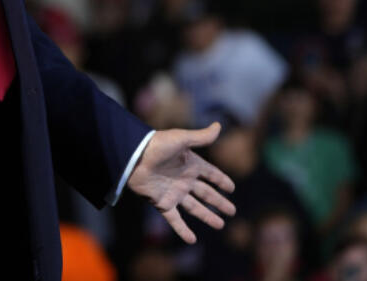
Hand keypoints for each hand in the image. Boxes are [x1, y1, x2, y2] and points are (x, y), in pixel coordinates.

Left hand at [126, 122, 236, 243]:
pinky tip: (192, 240)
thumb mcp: (181, 139)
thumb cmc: (157, 145)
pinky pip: (175, 220)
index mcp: (190, 164)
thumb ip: (201, 136)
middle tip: (232, 212)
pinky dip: (183, 230)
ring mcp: (174, 192)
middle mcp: (184, 180)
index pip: (210, 174)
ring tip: (220, 225)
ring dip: (207, 216)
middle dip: (219, 202)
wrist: (133, 157)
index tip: (231, 188)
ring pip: (195, 208)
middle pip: (206, 193)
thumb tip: (219, 126)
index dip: (221, 180)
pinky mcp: (163, 203)